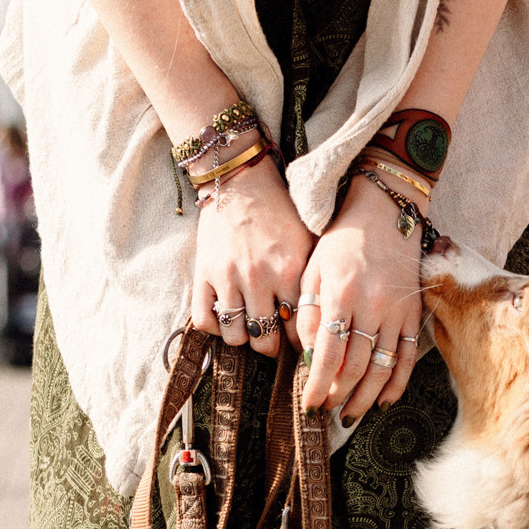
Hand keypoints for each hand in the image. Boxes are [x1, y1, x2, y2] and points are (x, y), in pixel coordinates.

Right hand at [190, 160, 313, 358]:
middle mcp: (259, 278)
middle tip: (273, 341)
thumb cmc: (279, 210)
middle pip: (266, 340)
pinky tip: (226, 317)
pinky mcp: (203, 274)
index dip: (300, 343)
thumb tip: (325, 318)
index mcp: (290, 271)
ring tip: (249, 329)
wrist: (240, 181)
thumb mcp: (308, 240)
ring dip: (244, 338)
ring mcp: (228, 278)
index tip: (300, 344)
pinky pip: (205, 320)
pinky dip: (215, 327)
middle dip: (272, 347)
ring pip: (235, 336)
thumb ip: (313, 278)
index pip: (298, 328)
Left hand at [297, 176, 424, 418]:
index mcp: (342, 294)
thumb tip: (306, 355)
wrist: (385, 212)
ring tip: (349, 415)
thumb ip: (308, 312)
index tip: (309, 405)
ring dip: (364, 398)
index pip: (328, 354)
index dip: (318, 385)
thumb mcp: (314, 269)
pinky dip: (396, 384)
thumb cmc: (342, 239)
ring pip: (382, 369)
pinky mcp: (413, 314)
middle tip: (326, 410)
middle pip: (355, 367)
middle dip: (339, 395)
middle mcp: (372, 306)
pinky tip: (382, 401)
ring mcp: (397, 312)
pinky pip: (407, 358)